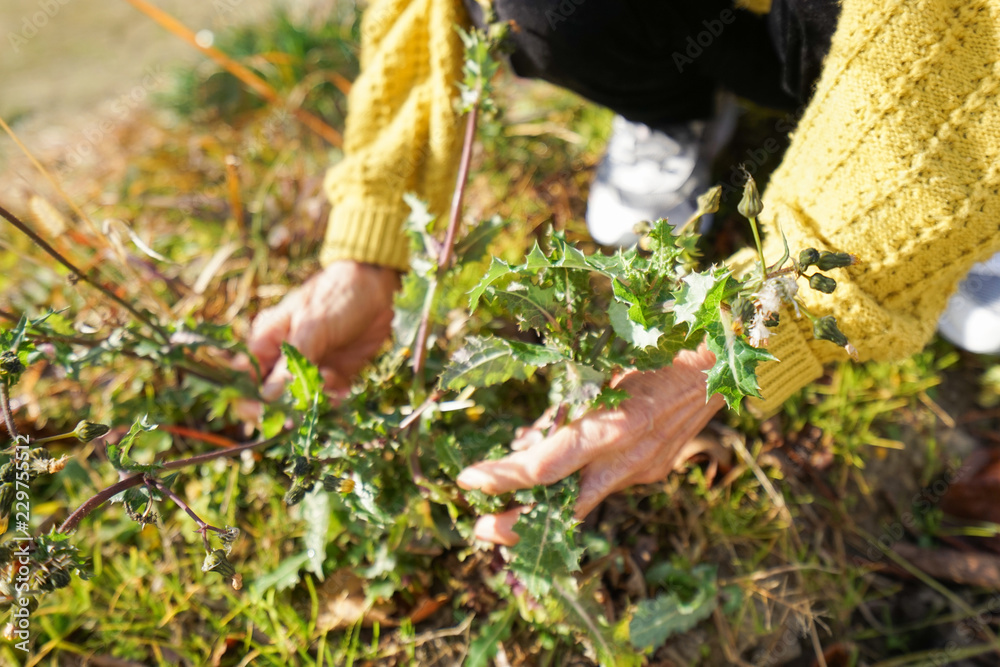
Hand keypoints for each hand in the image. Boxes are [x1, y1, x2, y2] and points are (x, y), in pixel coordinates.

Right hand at [245, 260, 400, 400]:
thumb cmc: (335, 298)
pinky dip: (334, 400)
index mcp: (267, 343)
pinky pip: (327, 399)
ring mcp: (309, 368)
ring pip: (301, 402)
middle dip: (288, 406)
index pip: (246, 381)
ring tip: (332, 379)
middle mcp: (283, 359)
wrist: (376, 288)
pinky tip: (344, 390)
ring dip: (315, 401)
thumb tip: (266, 397)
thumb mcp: (312, 327)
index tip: (268, 413)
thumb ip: (291, 363)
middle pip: (272, 399)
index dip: (251, 402)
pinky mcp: (333, 375)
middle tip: (306, 404)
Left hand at [456, 344, 723, 544]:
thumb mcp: (604, 364)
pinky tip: (553, 472)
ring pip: (585, 499)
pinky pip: (604, 481)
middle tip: (480, 528)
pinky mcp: (654, 470)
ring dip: (545, 506)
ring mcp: (646, 469)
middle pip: (566, 506)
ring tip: (507, 507)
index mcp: (616, 424)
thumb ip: (568, 405)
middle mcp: (631, 457)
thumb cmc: (657, 342)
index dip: (504, 476)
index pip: (547, 466)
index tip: (469, 478)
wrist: (725, 354)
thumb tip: (528, 438)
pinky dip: (574, 480)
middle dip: (520, 524)